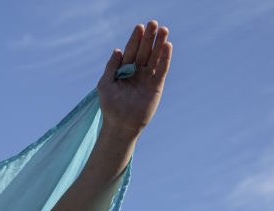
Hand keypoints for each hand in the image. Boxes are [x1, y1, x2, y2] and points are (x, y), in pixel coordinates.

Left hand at [97, 20, 172, 134]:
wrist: (121, 124)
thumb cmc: (110, 106)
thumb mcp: (105, 84)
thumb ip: (111, 67)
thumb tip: (118, 50)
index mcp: (123, 70)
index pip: (131, 51)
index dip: (135, 39)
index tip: (139, 27)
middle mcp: (136, 72)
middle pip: (144, 51)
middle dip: (148, 38)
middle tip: (153, 23)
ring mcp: (147, 78)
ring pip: (154, 57)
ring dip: (159, 44)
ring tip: (164, 30)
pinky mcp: (156, 85)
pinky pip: (161, 69)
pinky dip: (165, 58)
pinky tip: (167, 46)